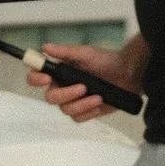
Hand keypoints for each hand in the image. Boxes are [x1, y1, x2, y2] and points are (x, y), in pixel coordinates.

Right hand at [26, 41, 142, 123]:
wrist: (128, 74)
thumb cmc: (106, 60)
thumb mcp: (86, 53)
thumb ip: (65, 52)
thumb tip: (45, 47)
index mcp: (59, 71)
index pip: (37, 77)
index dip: (36, 79)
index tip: (46, 78)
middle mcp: (63, 87)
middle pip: (50, 98)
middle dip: (66, 94)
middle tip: (82, 87)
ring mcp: (74, 101)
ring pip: (65, 110)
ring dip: (82, 104)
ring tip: (97, 96)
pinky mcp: (85, 111)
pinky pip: (78, 118)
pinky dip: (89, 111)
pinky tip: (99, 103)